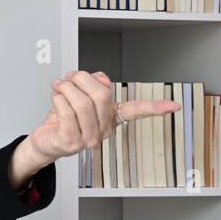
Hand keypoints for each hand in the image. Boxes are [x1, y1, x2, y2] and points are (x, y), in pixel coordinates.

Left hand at [26, 70, 180, 164]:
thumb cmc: (63, 119)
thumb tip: (102, 79)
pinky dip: (58, 98)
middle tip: (70, 77)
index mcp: (111, 118)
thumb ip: (94, 84)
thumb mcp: (80, 96)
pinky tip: (56, 98)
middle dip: (81, 79)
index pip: (136, 111)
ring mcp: (89, 139)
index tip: (174, 106)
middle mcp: (104, 130)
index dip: (156, 108)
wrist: (46, 141)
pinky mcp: (71, 142)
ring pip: (82, 102)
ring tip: (59, 86)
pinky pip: (66, 112)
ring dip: (66, 88)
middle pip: (101, 95)